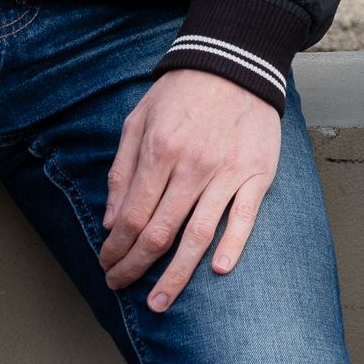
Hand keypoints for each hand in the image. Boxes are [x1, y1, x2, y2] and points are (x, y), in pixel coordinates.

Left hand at [100, 70, 283, 310]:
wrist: (235, 62)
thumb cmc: (182, 92)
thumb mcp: (138, 120)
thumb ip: (122, 169)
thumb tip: (109, 219)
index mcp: (159, 151)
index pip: (131, 216)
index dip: (115, 248)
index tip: (106, 266)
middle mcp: (191, 166)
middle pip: (159, 233)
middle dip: (135, 267)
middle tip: (121, 287)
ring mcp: (227, 172)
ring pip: (198, 235)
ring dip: (176, 275)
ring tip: (159, 301)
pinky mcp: (257, 174)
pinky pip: (244, 217)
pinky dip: (232, 246)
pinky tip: (217, 270)